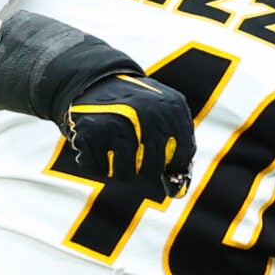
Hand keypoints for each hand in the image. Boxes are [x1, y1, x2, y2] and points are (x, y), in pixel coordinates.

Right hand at [64, 73, 195, 195]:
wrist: (96, 82)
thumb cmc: (136, 110)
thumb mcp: (164, 117)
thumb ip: (177, 151)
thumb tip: (178, 192)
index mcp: (172, 107)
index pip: (182, 155)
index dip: (172, 164)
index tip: (162, 159)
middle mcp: (146, 114)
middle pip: (153, 170)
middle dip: (144, 168)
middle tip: (134, 152)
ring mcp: (117, 123)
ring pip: (125, 174)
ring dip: (119, 168)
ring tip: (115, 148)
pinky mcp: (91, 131)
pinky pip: (99, 169)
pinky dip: (97, 163)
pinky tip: (98, 145)